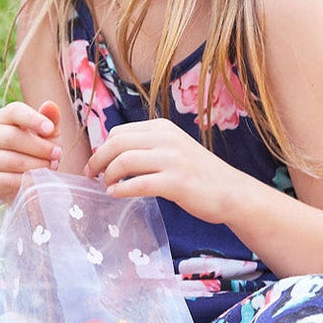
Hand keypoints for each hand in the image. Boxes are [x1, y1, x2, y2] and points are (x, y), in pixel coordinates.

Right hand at [0, 100, 63, 202]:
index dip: (32, 119)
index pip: (13, 112)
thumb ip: (51, 120)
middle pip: (12, 137)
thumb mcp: (48, 134)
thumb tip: (51, 105)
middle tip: (57, 154)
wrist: (24, 179)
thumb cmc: (37, 150)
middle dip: (39, 147)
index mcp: (2, 118)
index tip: (50, 129)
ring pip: (11, 160)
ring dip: (36, 165)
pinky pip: (7, 180)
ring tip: (51, 166)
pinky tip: (38, 179)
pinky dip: (26, 180)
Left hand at [83, 118, 241, 224]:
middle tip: (91, 174)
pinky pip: (138, 184)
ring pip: (125, 161)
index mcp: (163, 128)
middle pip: (117, 143)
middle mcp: (167, 139)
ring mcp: (173, 160)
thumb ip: (148, 147)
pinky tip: (116, 194)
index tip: (97, 163)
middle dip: (98, 159)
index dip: (102, 147)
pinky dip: (121, 190)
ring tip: (105, 185)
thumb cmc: (199, 174)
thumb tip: (112, 154)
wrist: (231, 192)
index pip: (120, 131)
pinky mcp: (176, 183)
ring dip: (108, 175)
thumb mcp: (174, 149)